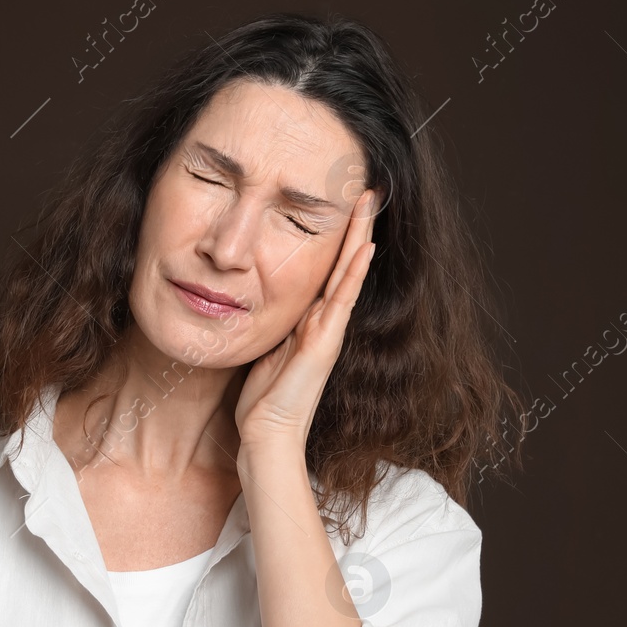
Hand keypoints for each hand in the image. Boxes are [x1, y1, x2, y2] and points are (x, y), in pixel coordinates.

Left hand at [234, 189, 376, 453]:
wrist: (267, 435)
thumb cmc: (261, 402)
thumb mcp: (264, 351)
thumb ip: (271, 327)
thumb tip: (257, 302)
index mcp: (309, 324)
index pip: (326, 272)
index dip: (336, 239)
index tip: (342, 206)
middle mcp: (324, 324)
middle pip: (344, 265)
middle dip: (355, 228)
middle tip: (366, 190)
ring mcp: (328, 332)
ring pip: (348, 275)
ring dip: (360, 237)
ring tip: (370, 203)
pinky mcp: (324, 343)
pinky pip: (341, 300)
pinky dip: (353, 273)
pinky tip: (365, 247)